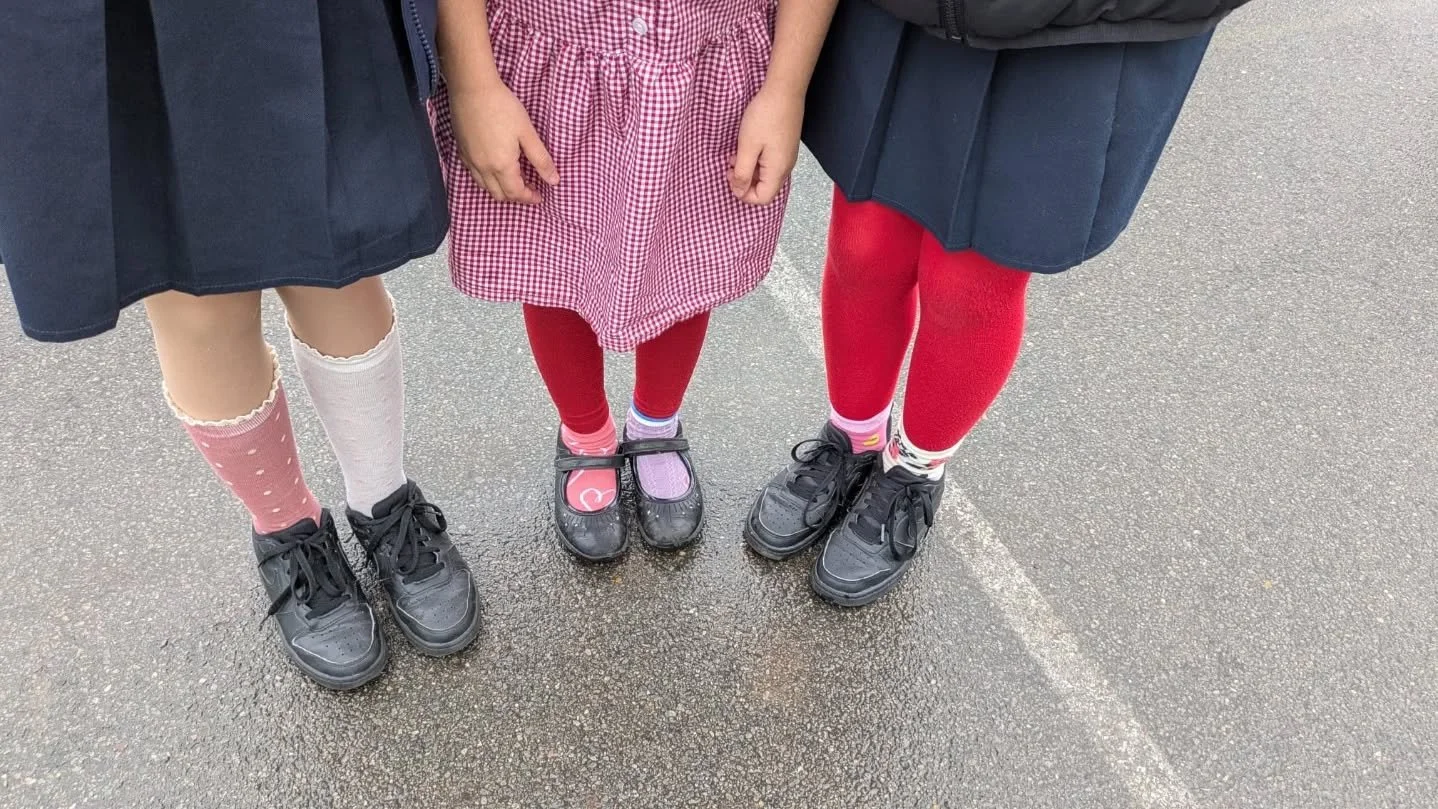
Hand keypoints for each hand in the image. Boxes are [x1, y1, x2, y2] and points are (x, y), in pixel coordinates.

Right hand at [449, 81, 558, 203]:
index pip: (516, 193)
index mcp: (502, 165)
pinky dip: (486, 179)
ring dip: (500, 190)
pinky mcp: (462, 151)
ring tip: (513, 181)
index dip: (529, 198)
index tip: (539, 196)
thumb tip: (554, 181)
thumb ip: (541, 160)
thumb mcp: (527, 133)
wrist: (472, 88)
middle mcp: (483, 168)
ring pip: (485, 187)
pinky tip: (494, 168)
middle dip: (515, 197)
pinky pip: (474, 174)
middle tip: (529, 189)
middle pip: (499, 195)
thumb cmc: (503, 107)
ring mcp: (470, 160)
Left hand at [729, 85, 803, 205]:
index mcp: (777, 171)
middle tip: (730, 165)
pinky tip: (747, 146)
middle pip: (764, 188)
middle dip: (744, 181)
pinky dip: (755, 159)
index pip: (762, 198)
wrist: (784, 91)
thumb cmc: (765, 117)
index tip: (731, 177)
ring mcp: (786, 156)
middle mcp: (785, 167)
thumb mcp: (747, 147)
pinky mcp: (785, 146)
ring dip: (748, 169)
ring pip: (765, 175)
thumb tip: (739, 191)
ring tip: (736, 154)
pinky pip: (769, 162)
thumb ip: (742, 173)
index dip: (744, 194)